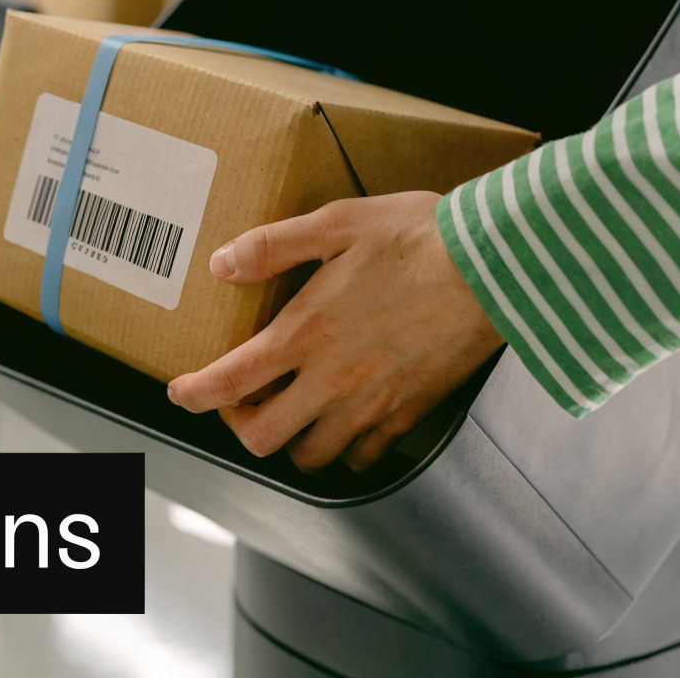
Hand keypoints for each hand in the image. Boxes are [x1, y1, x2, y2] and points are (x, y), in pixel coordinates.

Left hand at [166, 192, 502, 473]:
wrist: (499, 267)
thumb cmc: (421, 238)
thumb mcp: (337, 223)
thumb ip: (273, 246)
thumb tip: (223, 264)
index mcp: (306, 333)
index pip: (230, 383)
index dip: (194, 396)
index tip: (180, 393)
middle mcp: (333, 379)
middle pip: (262, 438)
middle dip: (239, 424)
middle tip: (240, 399)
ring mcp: (373, 404)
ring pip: (312, 456)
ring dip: (290, 439)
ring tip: (291, 408)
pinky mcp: (410, 414)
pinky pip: (364, 456)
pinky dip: (344, 448)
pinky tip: (343, 417)